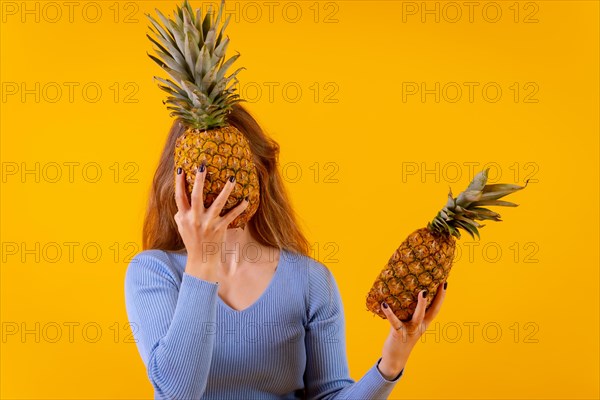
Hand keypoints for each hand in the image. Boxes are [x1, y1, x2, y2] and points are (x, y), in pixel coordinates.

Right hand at [174, 163, 248, 279]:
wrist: (201, 261)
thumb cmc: (192, 242)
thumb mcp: (182, 228)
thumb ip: (180, 214)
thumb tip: (180, 202)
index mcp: (184, 217)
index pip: (179, 197)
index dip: (178, 183)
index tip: (180, 169)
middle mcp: (195, 219)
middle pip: (196, 197)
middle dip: (199, 181)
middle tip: (202, 166)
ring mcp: (208, 224)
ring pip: (217, 204)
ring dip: (225, 191)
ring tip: (232, 178)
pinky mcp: (220, 229)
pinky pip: (231, 216)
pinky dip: (239, 208)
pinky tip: (246, 200)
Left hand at [377, 281, 446, 378]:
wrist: (395, 358)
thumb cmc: (400, 337)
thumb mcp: (407, 323)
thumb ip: (407, 310)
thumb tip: (402, 291)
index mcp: (423, 323)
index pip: (435, 308)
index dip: (441, 296)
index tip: (445, 282)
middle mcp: (420, 326)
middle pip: (431, 311)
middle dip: (437, 298)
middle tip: (441, 284)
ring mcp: (410, 331)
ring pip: (418, 317)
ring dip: (421, 305)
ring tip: (422, 292)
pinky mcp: (398, 334)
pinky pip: (395, 322)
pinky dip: (389, 313)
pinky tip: (384, 304)